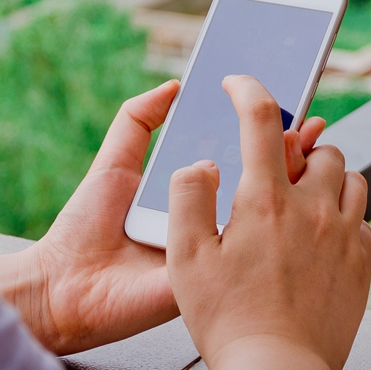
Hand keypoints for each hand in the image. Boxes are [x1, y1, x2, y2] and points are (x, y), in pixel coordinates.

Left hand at [0, 79, 325, 354]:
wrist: (63, 284)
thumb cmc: (85, 228)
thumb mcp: (115, 163)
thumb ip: (138, 120)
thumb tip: (174, 85)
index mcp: (193, 197)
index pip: (239, 160)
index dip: (265, 137)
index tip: (291, 110)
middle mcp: (210, 223)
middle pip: (260, 187)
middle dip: (290, 155)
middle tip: (307, 126)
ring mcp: (216, 252)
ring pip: (262, 217)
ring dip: (287, 184)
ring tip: (299, 148)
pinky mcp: (213, 277)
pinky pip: (245, 251)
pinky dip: (265, 225)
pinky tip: (275, 194)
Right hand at [166, 75, 370, 369]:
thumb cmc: (228, 318)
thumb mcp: (185, 258)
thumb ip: (187, 197)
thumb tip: (203, 163)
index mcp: (266, 200)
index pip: (261, 119)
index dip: (247, 89)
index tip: (239, 83)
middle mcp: (314, 208)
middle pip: (319, 147)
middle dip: (296, 146)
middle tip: (274, 166)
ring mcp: (344, 235)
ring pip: (349, 176)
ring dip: (326, 175)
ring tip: (302, 198)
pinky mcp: (363, 262)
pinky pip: (362, 218)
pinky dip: (343, 213)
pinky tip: (321, 235)